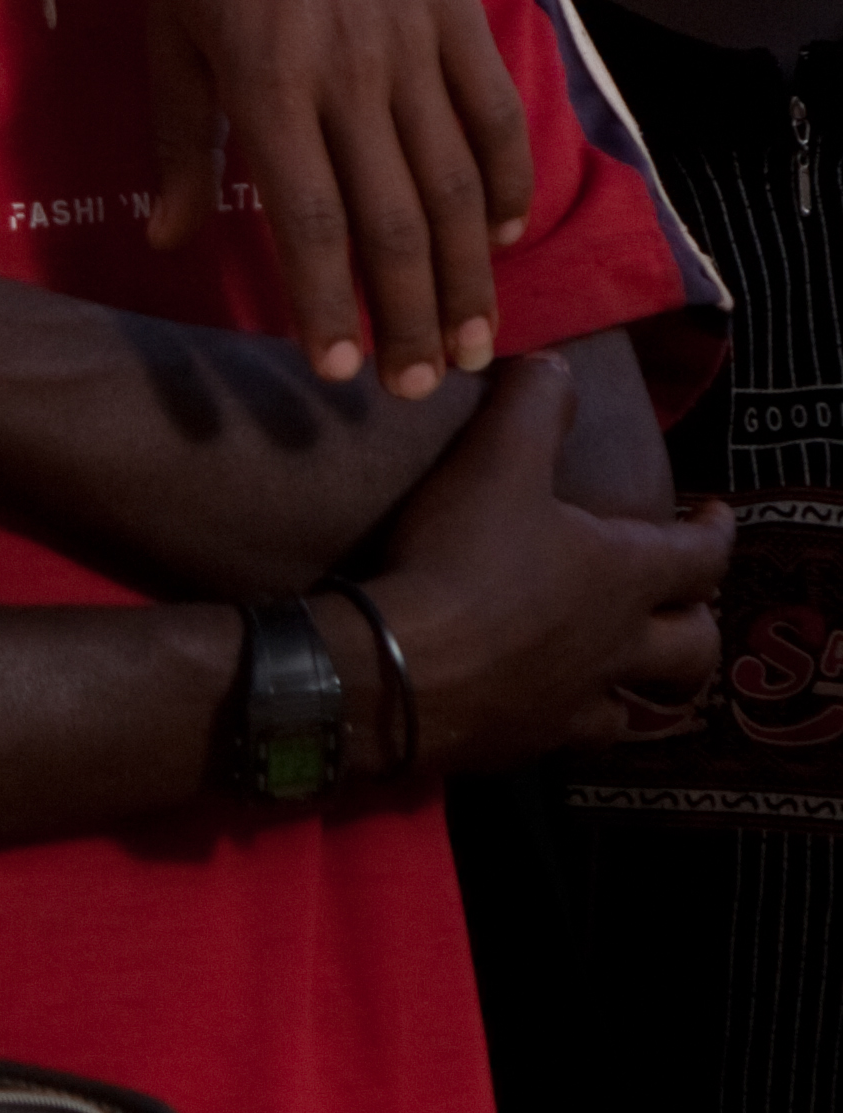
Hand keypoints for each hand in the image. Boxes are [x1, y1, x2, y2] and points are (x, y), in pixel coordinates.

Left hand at [129, 0, 530, 397]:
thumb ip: (182, 141)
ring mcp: (410, 37)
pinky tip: (508, 233)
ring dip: (469, 273)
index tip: (338, 369)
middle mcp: (347, 70)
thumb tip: (173, 239)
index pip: (306, 223)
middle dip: (411, 316)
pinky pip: (493, 108)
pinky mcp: (453, 3)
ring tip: (474, 344)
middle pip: (394, 221)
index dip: (326, 304)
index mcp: (265, 81)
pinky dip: (508, 176)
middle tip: (420, 387)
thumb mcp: (167, 29)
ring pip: (454, 180)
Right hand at [356, 357, 730, 773]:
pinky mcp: (526, 747)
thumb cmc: (458, 559)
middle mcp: (616, 647)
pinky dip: (570, 719)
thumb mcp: (495, 458)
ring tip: (625, 673)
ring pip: (638, 707)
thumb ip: (532, 404)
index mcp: (624, 576)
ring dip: (641, 687)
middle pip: (693, 649)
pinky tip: (545, 707)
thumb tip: (556, 365)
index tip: (716, 513)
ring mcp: (574, 705)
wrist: (394, 670)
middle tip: (684, 608)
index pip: (703, 556)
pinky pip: (569, 739)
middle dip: (698, 627)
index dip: (717, 530)